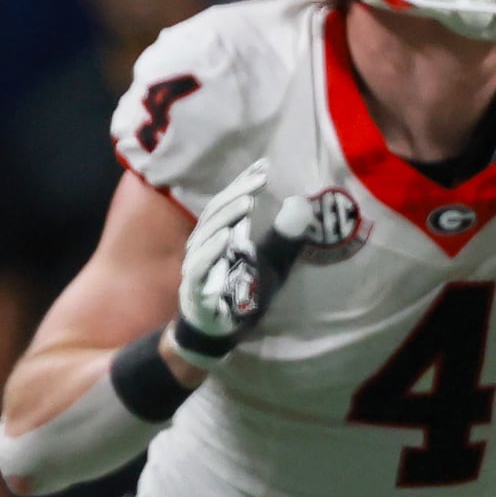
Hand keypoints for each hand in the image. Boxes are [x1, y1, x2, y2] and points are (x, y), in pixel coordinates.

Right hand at [172, 160, 329, 361]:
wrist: (219, 331)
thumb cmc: (243, 294)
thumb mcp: (272, 263)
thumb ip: (284, 238)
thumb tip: (301, 205)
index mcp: (218, 235)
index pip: (228, 202)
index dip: (243, 183)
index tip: (263, 165)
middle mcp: (203, 246)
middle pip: (215, 212)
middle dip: (237, 193)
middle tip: (260, 178)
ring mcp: (196, 266)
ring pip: (206, 233)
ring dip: (227, 215)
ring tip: (248, 201)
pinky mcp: (195, 289)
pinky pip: (199, 266)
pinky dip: (212, 250)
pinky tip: (229, 236)